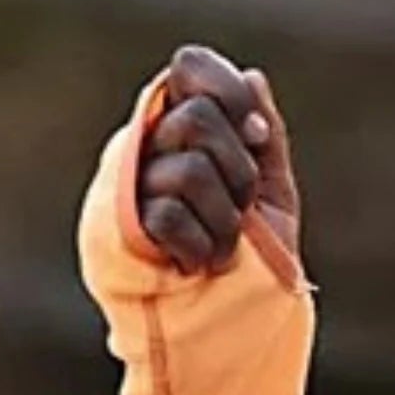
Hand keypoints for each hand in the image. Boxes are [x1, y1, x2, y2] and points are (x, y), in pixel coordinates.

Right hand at [133, 46, 300, 273]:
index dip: (229, 93)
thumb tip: (251, 78)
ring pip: (188, 170)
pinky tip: (199, 263)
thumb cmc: (254, 262)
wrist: (237, 329)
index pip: (191, 66)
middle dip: (239, 170)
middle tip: (242, 206)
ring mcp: (132, 185)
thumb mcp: (273, 195)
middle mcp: (150, 144)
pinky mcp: (122, 228)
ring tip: (222, 243)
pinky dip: (200, 245)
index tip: (256, 135)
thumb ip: (264, 138)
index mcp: (185, 126)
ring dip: (224, 216)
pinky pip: (167, 214)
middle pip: (198, 118)